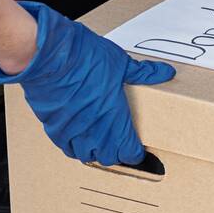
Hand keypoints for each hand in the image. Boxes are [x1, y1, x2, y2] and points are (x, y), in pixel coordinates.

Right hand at [0, 3, 174, 165]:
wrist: (48, 54)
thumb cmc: (83, 57)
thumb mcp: (120, 62)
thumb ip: (143, 73)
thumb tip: (165, 72)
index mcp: (114, 117)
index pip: (129, 151)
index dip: (134, 152)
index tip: (136, 147)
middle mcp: (94, 130)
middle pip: (108, 157)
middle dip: (116, 153)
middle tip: (118, 142)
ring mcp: (72, 131)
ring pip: (85, 156)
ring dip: (93, 151)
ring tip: (97, 141)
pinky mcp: (53, 126)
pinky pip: (65, 147)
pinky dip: (72, 145)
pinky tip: (76, 135)